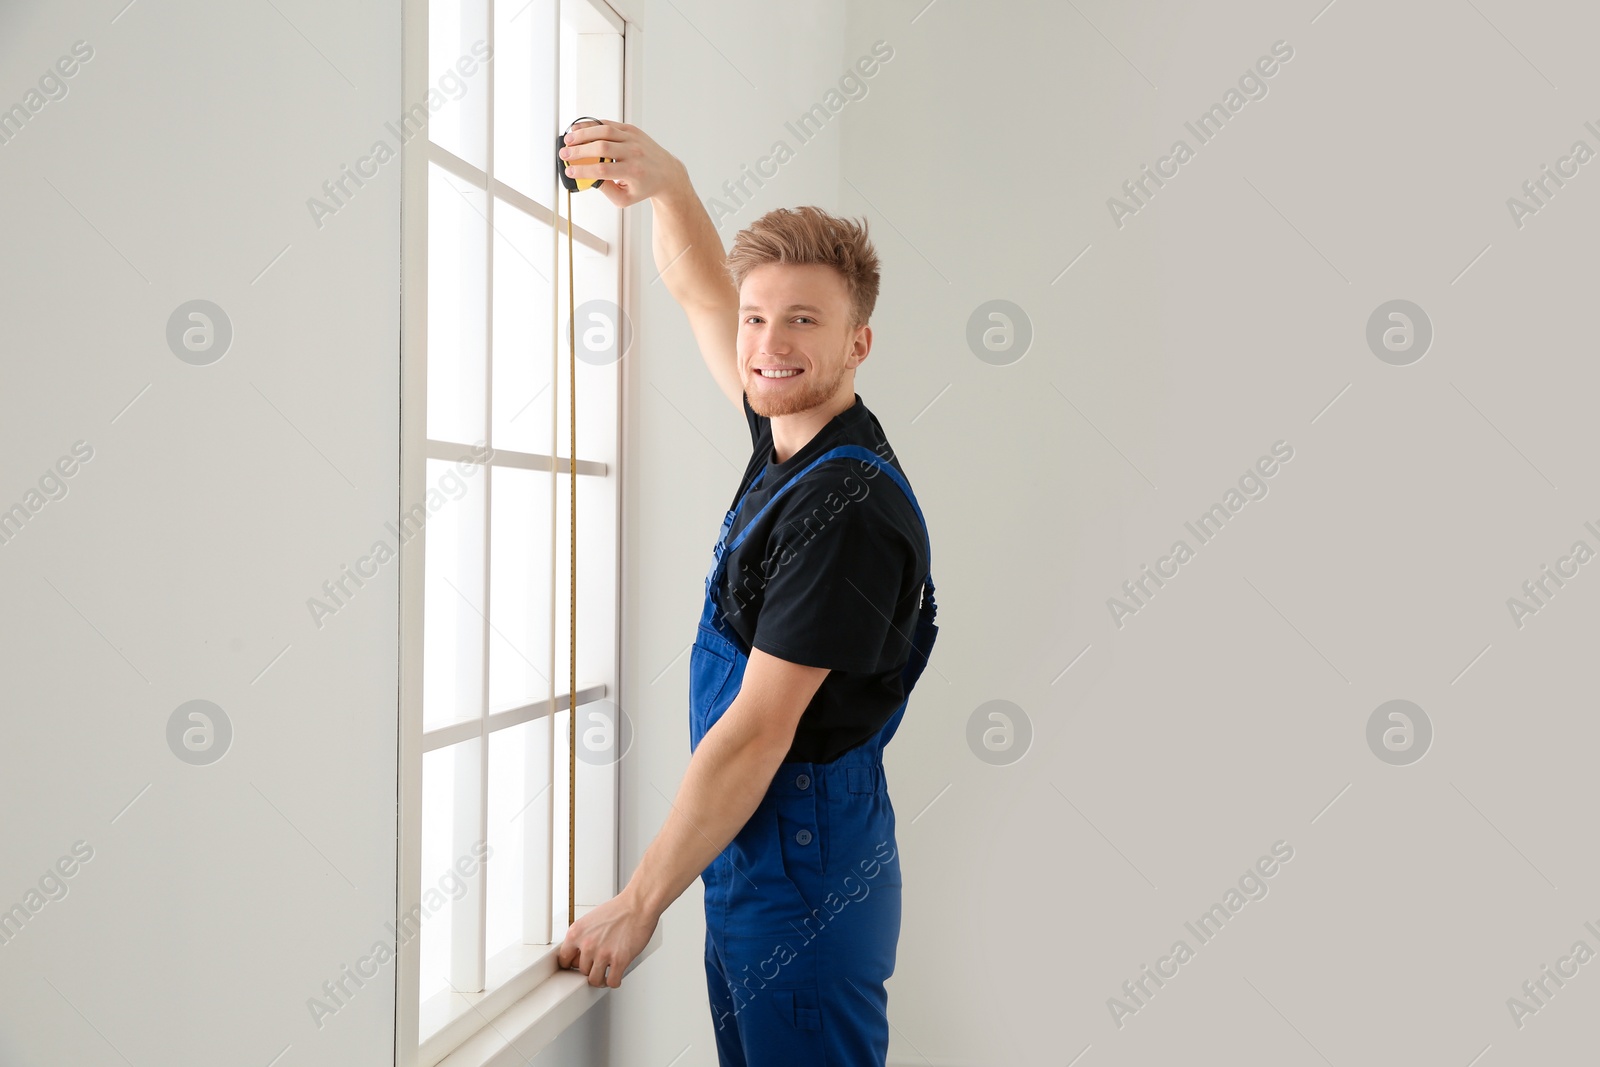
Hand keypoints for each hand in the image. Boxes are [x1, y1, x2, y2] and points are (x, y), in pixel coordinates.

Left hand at [556, 884, 658, 987]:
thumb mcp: (591, 920)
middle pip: (581, 971)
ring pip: (594, 980)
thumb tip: (581, 952)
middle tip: (597, 967)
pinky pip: (612, 981)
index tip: (576, 967)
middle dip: (590, 970)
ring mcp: (602, 953)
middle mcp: (587, 944)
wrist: (638, 905)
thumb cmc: (619, 909)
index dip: (571, 965)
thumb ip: (584, 937)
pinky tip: (616, 976)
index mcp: (577, 932)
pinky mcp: (619, 960)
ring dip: (601, 979)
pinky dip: (614, 982)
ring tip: (605, 975)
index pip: (564, 959)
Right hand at [559, 119, 686, 208]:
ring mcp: (634, 139)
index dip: (583, 170)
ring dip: (583, 133)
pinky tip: (579, 128)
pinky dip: (592, 125)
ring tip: (568, 139)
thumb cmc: (644, 186)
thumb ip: (605, 190)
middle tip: (564, 154)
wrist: (666, 173)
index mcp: (633, 172)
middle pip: (602, 147)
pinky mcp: (632, 130)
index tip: (570, 171)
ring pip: (604, 131)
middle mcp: (634, 153)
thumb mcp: (625, 198)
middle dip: (579, 150)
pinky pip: (609, 124)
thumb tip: (586, 178)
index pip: (603, 170)